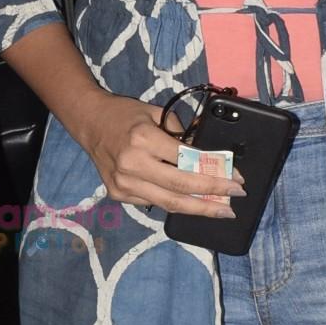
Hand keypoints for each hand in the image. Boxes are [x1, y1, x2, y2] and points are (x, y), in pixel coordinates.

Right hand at [79, 93, 240, 219]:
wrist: (89, 122)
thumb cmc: (125, 114)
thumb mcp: (156, 113)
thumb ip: (182, 135)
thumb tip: (209, 157)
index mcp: (144, 139)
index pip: (188, 161)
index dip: (215, 172)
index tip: (236, 178)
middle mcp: (132, 164)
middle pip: (181, 187)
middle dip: (212, 196)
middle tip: (234, 200)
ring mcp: (123, 183)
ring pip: (168, 203)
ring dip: (198, 209)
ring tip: (220, 211)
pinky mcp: (118, 194)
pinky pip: (154, 203)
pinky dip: (175, 203)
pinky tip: (192, 204)